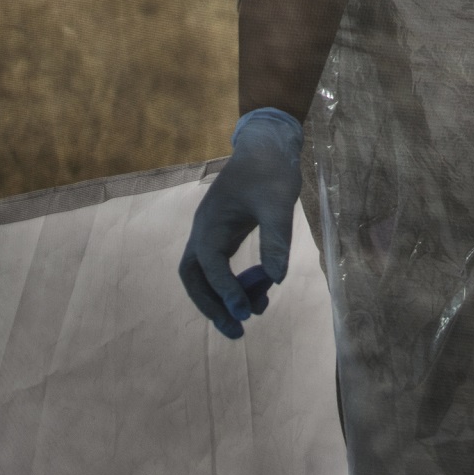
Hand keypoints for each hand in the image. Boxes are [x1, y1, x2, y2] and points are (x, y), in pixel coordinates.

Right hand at [179, 107, 301, 337]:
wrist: (267, 144)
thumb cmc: (272, 169)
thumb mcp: (279, 202)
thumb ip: (276, 238)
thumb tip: (277, 278)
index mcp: (211, 222)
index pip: (210, 264)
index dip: (225, 290)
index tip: (244, 311)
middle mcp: (204, 230)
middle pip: (194, 278)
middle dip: (211, 305)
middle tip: (235, 330)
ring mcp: (212, 233)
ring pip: (203, 275)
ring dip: (220, 299)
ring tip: (248, 318)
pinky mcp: (224, 234)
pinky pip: (218, 267)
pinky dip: (232, 284)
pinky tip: (256, 294)